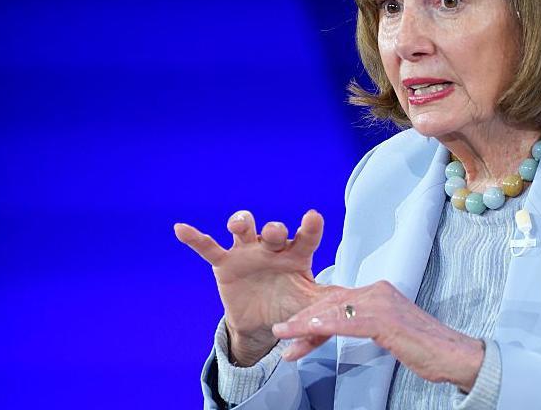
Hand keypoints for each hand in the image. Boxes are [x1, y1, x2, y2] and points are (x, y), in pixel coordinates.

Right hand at [174, 209, 324, 365]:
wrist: (262, 324)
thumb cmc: (290, 306)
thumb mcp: (309, 306)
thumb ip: (328, 303)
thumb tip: (358, 308)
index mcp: (297, 255)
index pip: (306, 236)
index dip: (310, 226)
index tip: (312, 217)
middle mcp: (272, 248)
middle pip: (273, 230)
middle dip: (274, 230)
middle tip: (276, 235)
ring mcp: (247, 252)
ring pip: (243, 229)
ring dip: (241, 222)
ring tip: (239, 224)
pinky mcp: (225, 263)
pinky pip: (208, 247)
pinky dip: (195, 238)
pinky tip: (181, 229)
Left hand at [271, 280, 484, 392]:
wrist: (455, 356)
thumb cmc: (426, 348)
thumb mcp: (390, 332)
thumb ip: (368, 324)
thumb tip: (346, 328)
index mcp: (378, 292)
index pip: (336, 300)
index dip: (312, 314)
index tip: (292, 330)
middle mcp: (377, 291)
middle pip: (329, 302)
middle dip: (302, 319)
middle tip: (280, 332)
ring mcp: (381, 303)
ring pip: (332, 310)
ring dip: (303, 323)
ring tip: (282, 333)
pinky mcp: (384, 319)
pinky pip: (345, 321)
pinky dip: (322, 326)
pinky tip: (305, 331)